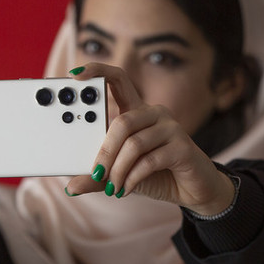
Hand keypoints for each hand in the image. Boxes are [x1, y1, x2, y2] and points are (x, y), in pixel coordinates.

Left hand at [65, 63, 235, 215]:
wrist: (192, 191)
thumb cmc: (155, 175)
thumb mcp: (120, 175)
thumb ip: (97, 178)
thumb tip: (71, 187)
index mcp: (137, 111)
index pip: (118, 80)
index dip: (98, 72)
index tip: (75, 74)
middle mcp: (154, 114)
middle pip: (122, 121)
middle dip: (105, 152)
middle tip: (96, 174)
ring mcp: (171, 128)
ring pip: (134, 144)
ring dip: (118, 170)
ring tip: (111, 188)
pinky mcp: (182, 147)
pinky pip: (150, 160)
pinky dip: (133, 178)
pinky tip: (125, 190)